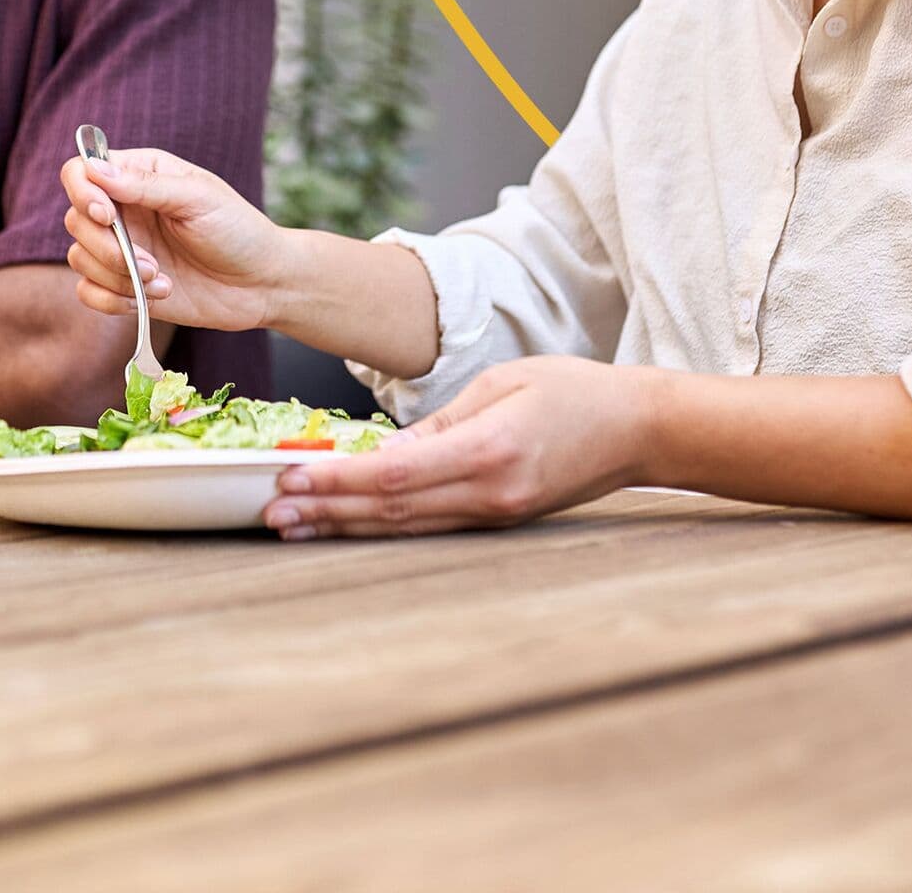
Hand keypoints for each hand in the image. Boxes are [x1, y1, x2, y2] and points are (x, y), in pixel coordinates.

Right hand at [58, 147, 295, 332]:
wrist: (261, 284)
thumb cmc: (237, 230)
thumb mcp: (198, 198)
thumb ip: (146, 184)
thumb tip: (96, 168)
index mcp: (138, 175)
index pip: (80, 171)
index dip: (83, 192)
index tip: (107, 215)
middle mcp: (123, 209)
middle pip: (75, 219)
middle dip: (107, 247)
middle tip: (150, 263)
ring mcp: (121, 248)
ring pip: (79, 257)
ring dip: (117, 277)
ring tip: (161, 281)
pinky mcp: (123, 285)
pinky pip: (87, 291)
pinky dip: (110, 299)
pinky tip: (149, 299)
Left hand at [258, 356, 662, 539]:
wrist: (640, 429)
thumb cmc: (575, 391)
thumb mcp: (502, 383)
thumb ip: (439, 422)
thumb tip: (380, 454)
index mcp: (489, 452)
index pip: (396, 475)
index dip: (338, 481)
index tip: (291, 477)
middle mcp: (489, 493)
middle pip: (392, 510)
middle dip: (327, 512)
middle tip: (270, 512)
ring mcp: (496, 514)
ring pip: (407, 527)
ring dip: (346, 527)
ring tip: (294, 526)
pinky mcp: (500, 519)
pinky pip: (432, 527)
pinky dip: (385, 525)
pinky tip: (349, 523)